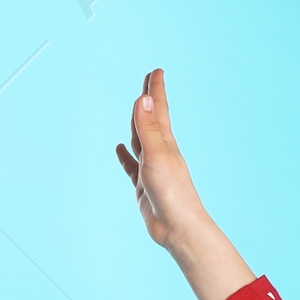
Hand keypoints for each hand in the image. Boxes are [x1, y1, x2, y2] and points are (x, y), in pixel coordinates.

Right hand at [115, 68, 253, 299]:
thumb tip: (143, 98)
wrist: (178, 229)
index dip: (156, 89)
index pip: (158, 109)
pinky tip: (120, 148)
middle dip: (147, 100)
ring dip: (135, 124)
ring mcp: (151, 169)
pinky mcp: (143, 187)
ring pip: (140, 141)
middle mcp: (160, 153)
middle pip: (149, 120)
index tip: (156, 70)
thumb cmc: (173, 193)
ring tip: (133, 109)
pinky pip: (131, 166)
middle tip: (147, 81)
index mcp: (165, 143)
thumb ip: (147, 128)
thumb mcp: (157, 154)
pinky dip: (125, 155)